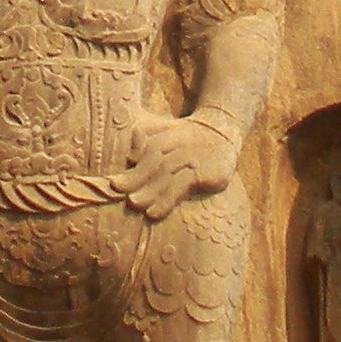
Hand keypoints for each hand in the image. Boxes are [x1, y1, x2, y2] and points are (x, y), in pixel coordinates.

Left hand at [117, 114, 238, 219]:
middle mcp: (180, 141)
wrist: (224, 133)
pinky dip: (166, 200)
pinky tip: (153, 212)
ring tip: (133, 203)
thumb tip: (128, 156)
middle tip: (115, 188)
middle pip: (153, 157)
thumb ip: (147, 136)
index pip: (147, 141)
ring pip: (166, 172)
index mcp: (168, 131)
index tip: (117, 172)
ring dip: (148, 189)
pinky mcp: (204, 173)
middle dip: (134, 174)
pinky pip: (181, 187)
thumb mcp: (170, 129)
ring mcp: (193, 156)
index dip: (133, 153)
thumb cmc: (189, 137)